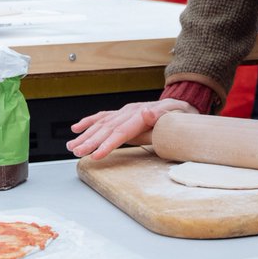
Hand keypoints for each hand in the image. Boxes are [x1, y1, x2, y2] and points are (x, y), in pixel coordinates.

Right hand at [67, 99, 197, 159]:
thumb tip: (145, 111)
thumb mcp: (180, 113)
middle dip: (90, 141)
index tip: (96, 155)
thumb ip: (162, 114)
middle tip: (77, 153)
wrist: (186, 103)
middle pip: (108, 128)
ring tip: (71, 146)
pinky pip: (104, 116)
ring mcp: (127, 110)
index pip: (122, 131)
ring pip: (102, 123)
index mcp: (143, 112)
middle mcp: (132, 110)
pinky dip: (89, 121)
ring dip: (86, 134)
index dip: (108, 144)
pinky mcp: (125, 112)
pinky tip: (76, 128)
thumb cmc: (184, 114)